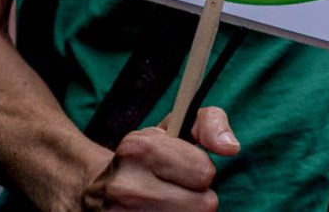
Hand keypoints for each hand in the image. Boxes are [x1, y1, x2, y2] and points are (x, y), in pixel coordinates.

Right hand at [81, 110, 238, 211]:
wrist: (97, 190)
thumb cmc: (147, 156)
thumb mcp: (176, 127)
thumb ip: (210, 124)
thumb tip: (231, 147)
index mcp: (139, 148)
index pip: (204, 173)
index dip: (200, 172)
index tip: (183, 169)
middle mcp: (126, 185)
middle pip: (203, 206)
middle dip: (196, 197)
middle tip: (176, 190)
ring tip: (166, 204)